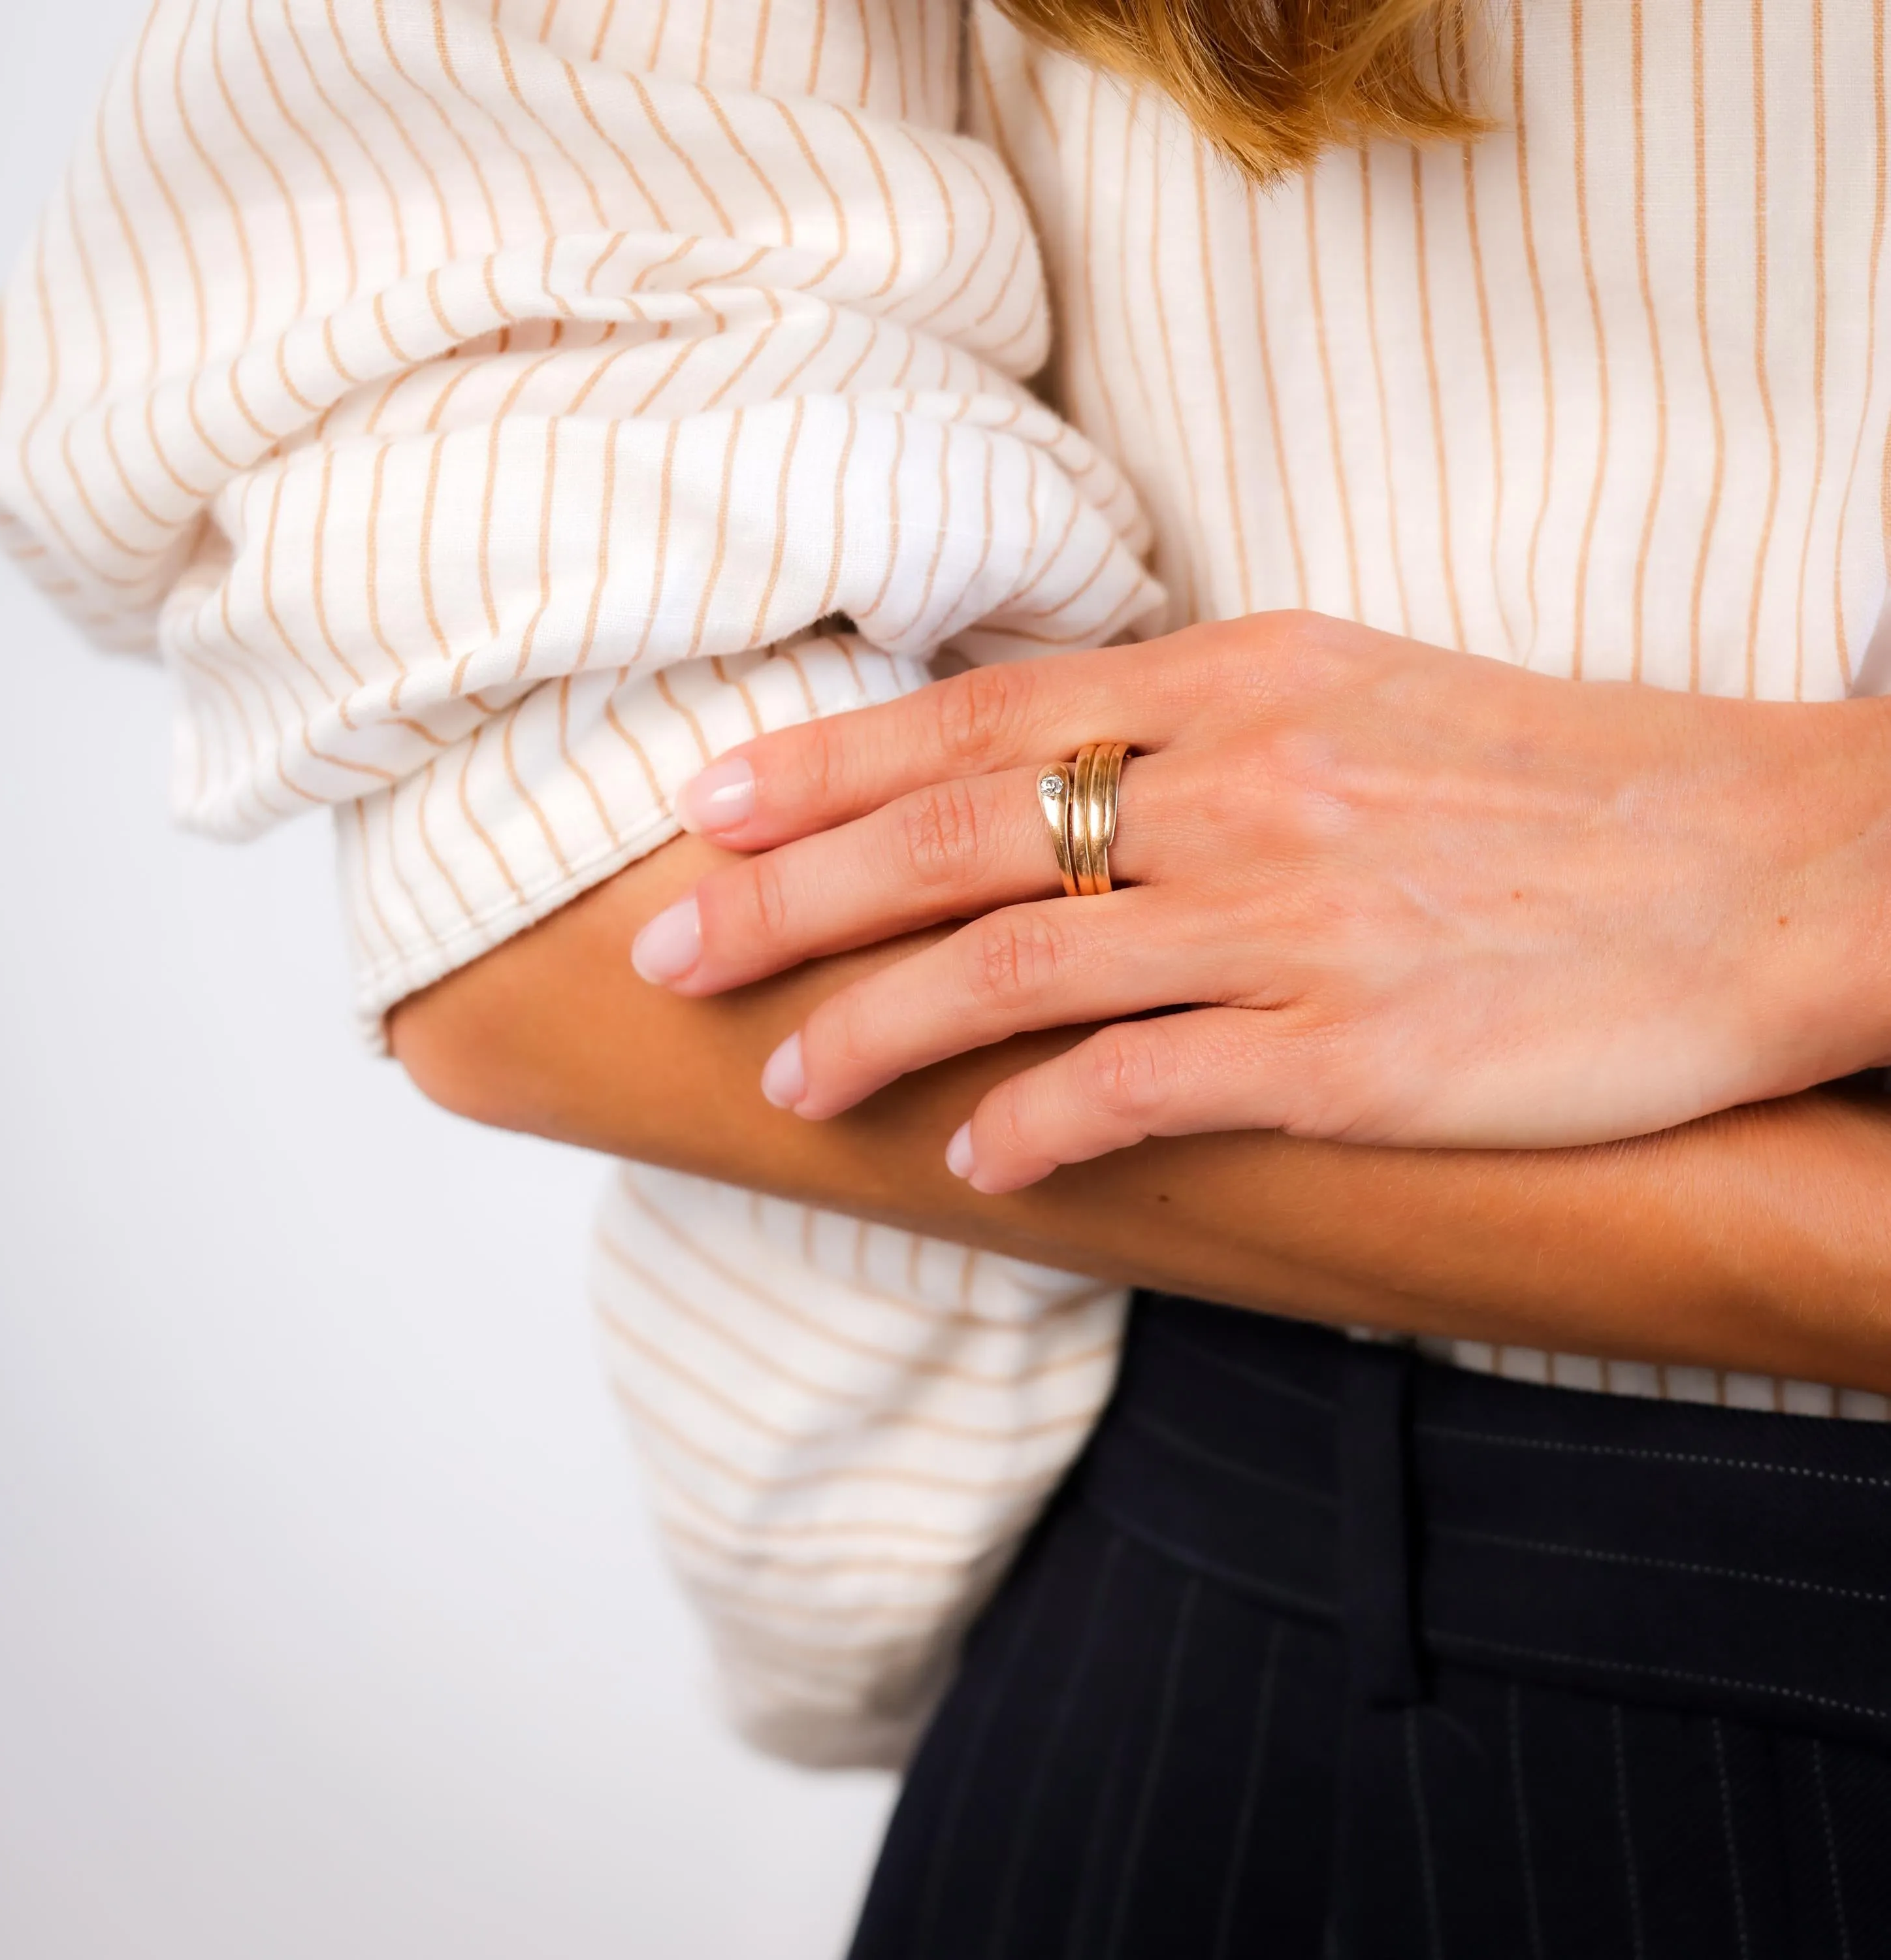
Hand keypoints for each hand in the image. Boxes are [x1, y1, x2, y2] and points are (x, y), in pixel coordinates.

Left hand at [628, 612, 1890, 1191]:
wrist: (1770, 865)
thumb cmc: (1565, 783)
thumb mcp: (1364, 695)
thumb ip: (1203, 724)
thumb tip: (1049, 759)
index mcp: (1241, 683)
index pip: (977, 715)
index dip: (823, 766)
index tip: (704, 809)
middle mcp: (1242, 787)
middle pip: (953, 834)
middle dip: (787, 898)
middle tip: (669, 953)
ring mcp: (1289, 918)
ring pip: (1016, 965)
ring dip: (876, 1027)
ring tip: (786, 1082)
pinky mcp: (1348, 1047)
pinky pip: (1141, 1086)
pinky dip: (1034, 1126)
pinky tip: (970, 1162)